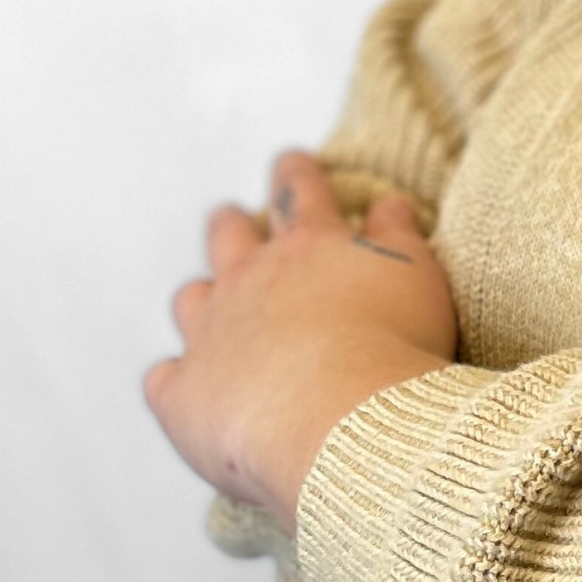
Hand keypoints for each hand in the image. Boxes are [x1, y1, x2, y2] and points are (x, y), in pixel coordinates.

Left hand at [144, 150, 457, 534]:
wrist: (341, 420)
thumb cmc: (394, 344)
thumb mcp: (416, 273)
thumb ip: (398, 234)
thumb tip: (388, 203)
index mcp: (310, 245)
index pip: (300, 192)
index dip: (296, 173)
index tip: (291, 161)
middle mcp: (251, 279)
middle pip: (229, 236)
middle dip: (232, 224)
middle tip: (232, 218)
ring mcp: (211, 334)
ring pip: (192, 299)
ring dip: (202, 298)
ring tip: (208, 302)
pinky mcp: (185, 393)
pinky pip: (165, 379)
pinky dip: (176, 378)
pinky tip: (186, 384)